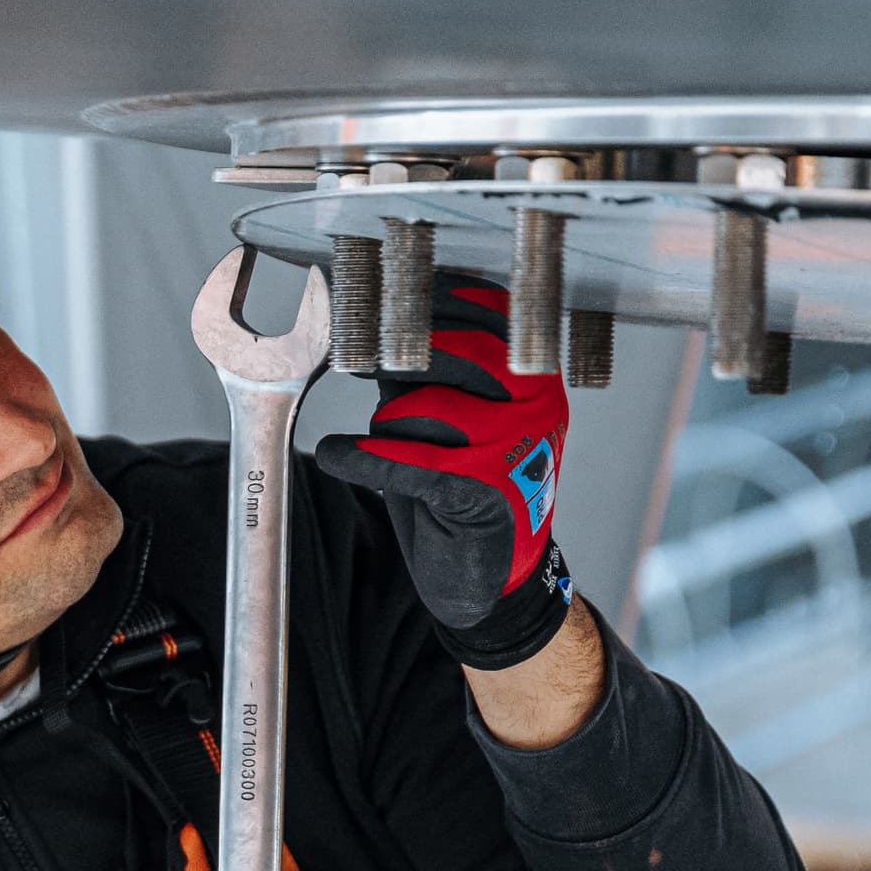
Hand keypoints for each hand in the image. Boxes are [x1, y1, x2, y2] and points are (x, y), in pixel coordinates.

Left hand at [310, 270, 574, 666]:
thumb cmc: (470, 483)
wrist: (494, 573)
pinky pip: (403, 461)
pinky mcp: (482, 490)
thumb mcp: (451, 415)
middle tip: (363, 367)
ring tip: (390, 446)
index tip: (384, 297)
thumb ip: (423, 370)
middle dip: (396, 359)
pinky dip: (361, 459)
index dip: (428, 302)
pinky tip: (335, 454)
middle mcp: (534, 404)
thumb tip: (370, 318)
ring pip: (416, 407)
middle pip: (445, 351)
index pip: (482, 314)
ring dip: (387, 426)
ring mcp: (513, 446)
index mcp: (534, 376)